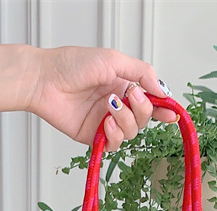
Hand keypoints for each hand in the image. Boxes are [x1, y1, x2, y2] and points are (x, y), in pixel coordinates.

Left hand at [0, 45, 176, 151]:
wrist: (45, 80)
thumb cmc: (73, 65)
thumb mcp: (114, 60)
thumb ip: (142, 73)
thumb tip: (163, 90)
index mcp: (124, 86)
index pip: (150, 101)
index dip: (163, 109)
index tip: (171, 114)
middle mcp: (116, 105)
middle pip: (143, 119)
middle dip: (142, 110)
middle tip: (130, 96)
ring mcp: (105, 122)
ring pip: (131, 133)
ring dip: (126, 121)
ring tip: (111, 106)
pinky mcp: (93, 136)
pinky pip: (113, 144)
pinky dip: (114, 135)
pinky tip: (105, 122)